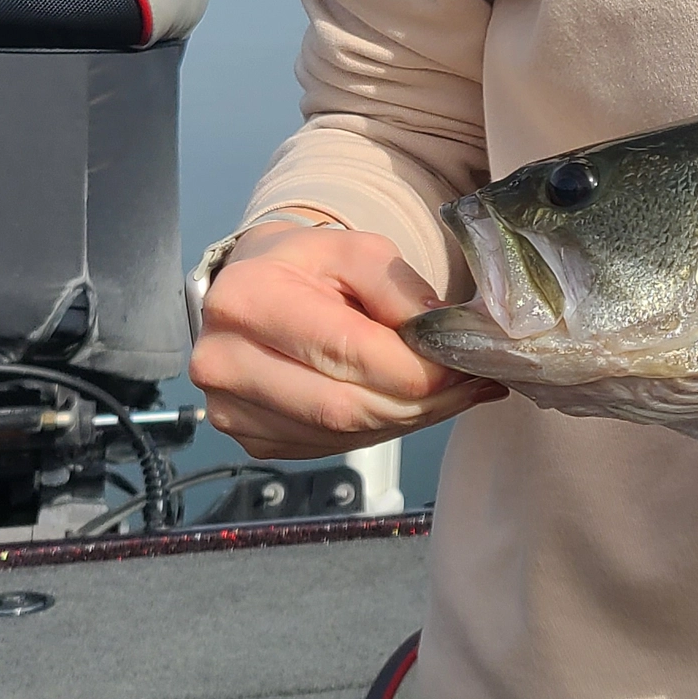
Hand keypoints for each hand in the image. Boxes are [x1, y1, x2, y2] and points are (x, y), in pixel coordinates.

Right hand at [189, 222, 500, 460]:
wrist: (254, 289)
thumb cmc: (307, 267)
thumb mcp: (357, 251)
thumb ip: (401, 289)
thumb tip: (444, 337)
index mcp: (247, 299)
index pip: (346, 351)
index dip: (416, 368)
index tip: (466, 362)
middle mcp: (225, 360)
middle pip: (344, 405)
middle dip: (421, 402)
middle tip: (472, 384)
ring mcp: (231, 409)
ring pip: (342, 435)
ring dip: (408, 420)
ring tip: (451, 394)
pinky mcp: (249, 438)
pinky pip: (330, 447)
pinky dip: (380, 430)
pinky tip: (409, 407)